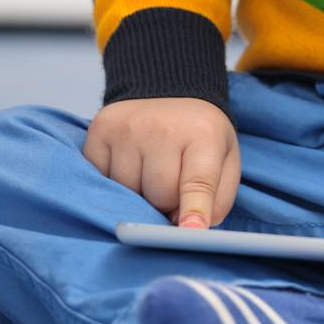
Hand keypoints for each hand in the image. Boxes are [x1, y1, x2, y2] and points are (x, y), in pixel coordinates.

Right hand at [82, 96, 240, 228]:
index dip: (194, 210)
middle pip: (159, 197)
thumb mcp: (224, 162)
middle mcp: (162, 128)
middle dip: (166, 202)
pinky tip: (130, 163)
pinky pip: (101, 181)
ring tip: (151, 169)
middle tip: (173, 180)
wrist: (169, 92)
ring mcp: (127, 128)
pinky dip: (115, 182)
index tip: (191, 232)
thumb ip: (216, 201)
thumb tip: (188, 230)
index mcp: (203, 134)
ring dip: (139, 194)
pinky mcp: (99, 132)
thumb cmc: (198, 137)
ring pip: (128, 193)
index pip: (197, 181)